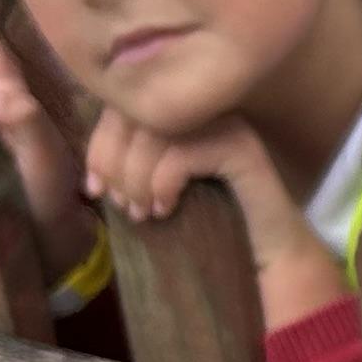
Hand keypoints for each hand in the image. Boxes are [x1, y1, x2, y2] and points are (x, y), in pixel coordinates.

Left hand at [87, 108, 295, 240]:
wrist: (271, 253)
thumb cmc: (213, 224)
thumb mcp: (161, 192)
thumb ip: (134, 170)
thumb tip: (90, 174)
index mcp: (184, 113)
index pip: (125, 107)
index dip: (100, 146)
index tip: (94, 188)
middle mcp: (206, 109)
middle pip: (136, 115)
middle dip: (115, 163)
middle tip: (120, 204)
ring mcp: (226, 124)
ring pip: (156, 135)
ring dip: (136, 179)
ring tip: (141, 213)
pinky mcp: (240, 148)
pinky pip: (181, 154)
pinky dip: (163, 184)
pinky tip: (166, 208)